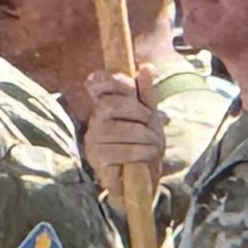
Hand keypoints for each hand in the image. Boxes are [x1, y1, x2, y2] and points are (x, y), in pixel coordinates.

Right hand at [83, 66, 164, 209]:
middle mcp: (94, 121)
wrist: (142, 181)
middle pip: (108, 105)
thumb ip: (147, 94)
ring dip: (142, 135)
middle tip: (152, 122)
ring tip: (154, 143)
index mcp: (105, 106)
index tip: (128, 82)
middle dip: (136, 111)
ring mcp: (93, 142)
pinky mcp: (97, 162)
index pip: (98, 84)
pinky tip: (147, 155)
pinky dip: (138, 152)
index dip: (109, 80)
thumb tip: (145, 67)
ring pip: (115, 130)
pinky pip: (116, 151)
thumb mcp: (150, 117)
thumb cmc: (144, 144)